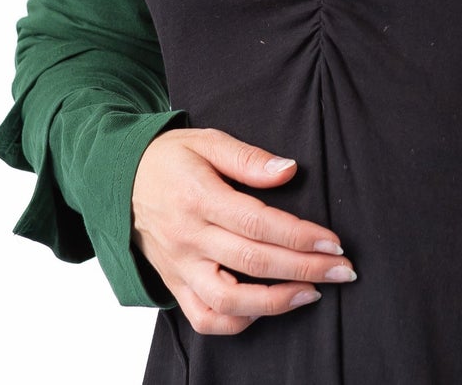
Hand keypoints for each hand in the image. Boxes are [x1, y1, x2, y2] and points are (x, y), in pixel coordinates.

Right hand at [131, 127, 355, 335]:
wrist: (118, 180)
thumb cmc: (169, 158)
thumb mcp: (208, 140)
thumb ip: (249, 158)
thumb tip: (289, 171)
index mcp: (200, 198)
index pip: (258, 224)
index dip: (300, 236)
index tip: (334, 242)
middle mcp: (189, 238)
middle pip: (254, 263)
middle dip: (306, 269)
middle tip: (343, 270)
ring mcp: (180, 267)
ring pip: (229, 301)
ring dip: (276, 303)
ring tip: (312, 293)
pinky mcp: (174, 284)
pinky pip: (204, 318)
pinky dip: (238, 322)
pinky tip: (267, 308)